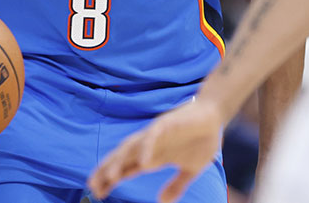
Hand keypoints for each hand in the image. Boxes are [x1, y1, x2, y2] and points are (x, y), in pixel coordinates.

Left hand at [88, 98, 223, 202]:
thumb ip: (176, 185)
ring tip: (111, 177)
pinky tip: (143, 163)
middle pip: (122, 158)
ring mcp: (157, 133)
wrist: (214, 115)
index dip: (111, 179)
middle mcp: (149, 144)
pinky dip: (146, 147)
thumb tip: (162, 202)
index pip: (126, 168)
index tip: (97, 192)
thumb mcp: (189, 169)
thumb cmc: (201, 139)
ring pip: (132, 146)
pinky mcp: (168, 123)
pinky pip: (153, 135)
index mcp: (152, 155)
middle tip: (93, 186)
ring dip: (120, 160)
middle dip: (107, 171)